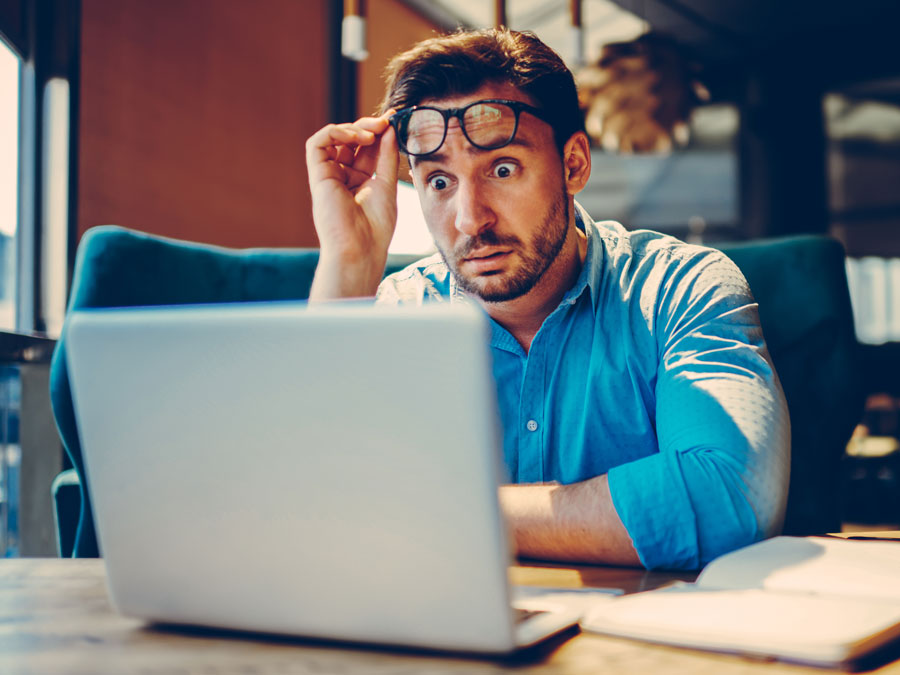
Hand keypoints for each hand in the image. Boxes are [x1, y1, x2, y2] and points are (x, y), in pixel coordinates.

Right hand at [305, 113, 398, 298]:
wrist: (360, 249)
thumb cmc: (376, 226)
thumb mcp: (387, 184)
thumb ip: (386, 155)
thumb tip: (389, 128)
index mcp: (360, 180)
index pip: (367, 147)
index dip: (379, 131)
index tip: (395, 118)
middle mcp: (343, 176)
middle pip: (351, 139)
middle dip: (369, 125)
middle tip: (385, 122)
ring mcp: (329, 175)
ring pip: (334, 137)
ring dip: (354, 128)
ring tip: (372, 133)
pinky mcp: (317, 176)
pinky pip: (317, 143)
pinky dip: (335, 132)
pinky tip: (356, 137)